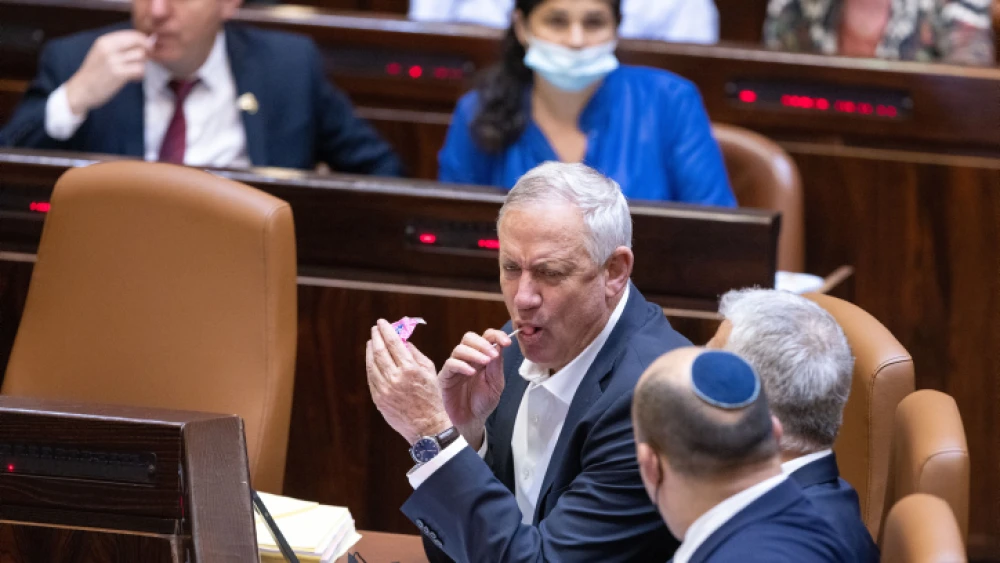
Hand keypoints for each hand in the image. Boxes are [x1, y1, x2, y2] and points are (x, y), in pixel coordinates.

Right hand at [64, 30, 151, 115]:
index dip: (144, 42)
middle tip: (140, 62)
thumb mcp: (103, 53)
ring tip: (134, 72)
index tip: (145, 51)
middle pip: (139, 43)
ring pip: (141, 56)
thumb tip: (149, 41)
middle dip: (145, 53)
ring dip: (142, 65)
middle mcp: (108, 48)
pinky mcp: (118, 74)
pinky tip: (133, 79)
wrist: (81, 90)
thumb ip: (122, 47)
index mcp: (104, 41)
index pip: (133, 34)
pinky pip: (139, 69)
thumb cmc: (95, 73)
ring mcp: (113, 61)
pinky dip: (140, 75)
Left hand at [366, 319, 451, 444]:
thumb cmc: (431, 396)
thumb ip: (415, 354)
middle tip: (375, 329)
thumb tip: (401, 340)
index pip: (393, 343)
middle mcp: (395, 378)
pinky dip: (370, 366)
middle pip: (380, 351)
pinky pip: (371, 378)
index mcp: (410, 369)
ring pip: (372, 364)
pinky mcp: (379, 399)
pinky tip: (371, 360)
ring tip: (371, 342)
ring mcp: (385, 389)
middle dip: (376, 337)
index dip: (386, 330)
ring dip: (370, 350)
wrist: (426, 425)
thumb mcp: (429, 371)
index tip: (381, 322)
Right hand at [439, 329, 512, 449]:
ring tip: (485, 362)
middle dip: (483, 343)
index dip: (496, 336)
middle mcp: (467, 359)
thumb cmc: (482, 404)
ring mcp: (455, 367)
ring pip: (460, 349)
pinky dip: (462, 365)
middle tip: (493, 354)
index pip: (486, 338)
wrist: (471, 422)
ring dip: (474, 353)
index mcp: (482, 358)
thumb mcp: (495, 385)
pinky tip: (471, 372)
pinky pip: (450, 364)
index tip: (506, 342)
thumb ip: (497, 366)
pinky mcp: (446, 377)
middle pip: (469, 338)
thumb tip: (499, 346)